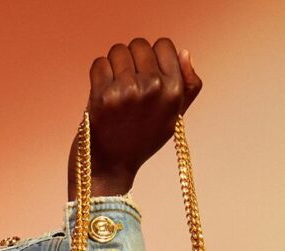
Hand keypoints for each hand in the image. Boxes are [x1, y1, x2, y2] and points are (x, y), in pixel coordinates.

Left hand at [67, 38, 202, 198]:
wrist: (108, 171)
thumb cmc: (139, 143)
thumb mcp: (173, 118)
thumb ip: (187, 86)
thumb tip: (184, 52)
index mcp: (174, 91)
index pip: (164, 45)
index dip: (151, 59)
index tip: (144, 79)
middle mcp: (154, 88)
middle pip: (139, 45)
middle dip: (130, 61)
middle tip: (126, 88)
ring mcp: (129, 91)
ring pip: (117, 51)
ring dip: (112, 68)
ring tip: (114, 92)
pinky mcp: (104, 96)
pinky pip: (99, 64)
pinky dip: (97, 77)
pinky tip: (101, 96)